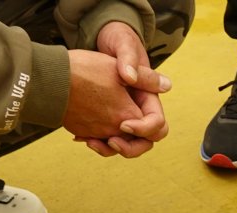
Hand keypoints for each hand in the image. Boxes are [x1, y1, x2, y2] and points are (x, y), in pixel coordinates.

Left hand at [79, 21, 171, 157]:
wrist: (98, 41)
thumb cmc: (116, 40)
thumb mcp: (123, 45)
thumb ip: (129, 61)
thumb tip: (135, 78)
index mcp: (149, 98)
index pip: (157, 124)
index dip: (143, 128)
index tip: (123, 124)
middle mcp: (139, 111)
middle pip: (145, 141)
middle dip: (130, 147)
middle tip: (110, 141)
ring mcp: (124, 117)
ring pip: (125, 145)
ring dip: (109, 148)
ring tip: (89, 141)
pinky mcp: (108, 119)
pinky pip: (106, 139)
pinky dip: (95, 141)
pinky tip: (79, 136)